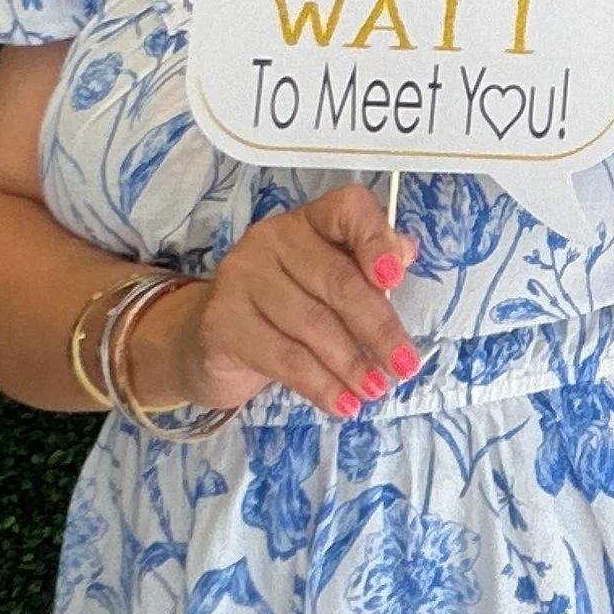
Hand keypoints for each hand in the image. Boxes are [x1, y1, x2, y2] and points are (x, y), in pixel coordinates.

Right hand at [154, 182, 420, 417]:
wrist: (208, 338)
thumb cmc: (285, 306)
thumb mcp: (329, 281)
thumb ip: (368, 263)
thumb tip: (406, 254)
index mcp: (310, 220)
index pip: (348, 210)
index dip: (375, 240)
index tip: (396, 279)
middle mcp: (272, 240)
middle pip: (337, 281)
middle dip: (378, 328)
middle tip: (405, 366)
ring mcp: (242, 278)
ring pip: (312, 325)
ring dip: (351, 364)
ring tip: (376, 389)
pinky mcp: (223, 322)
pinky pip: (283, 357)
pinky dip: (320, 384)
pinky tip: (342, 403)